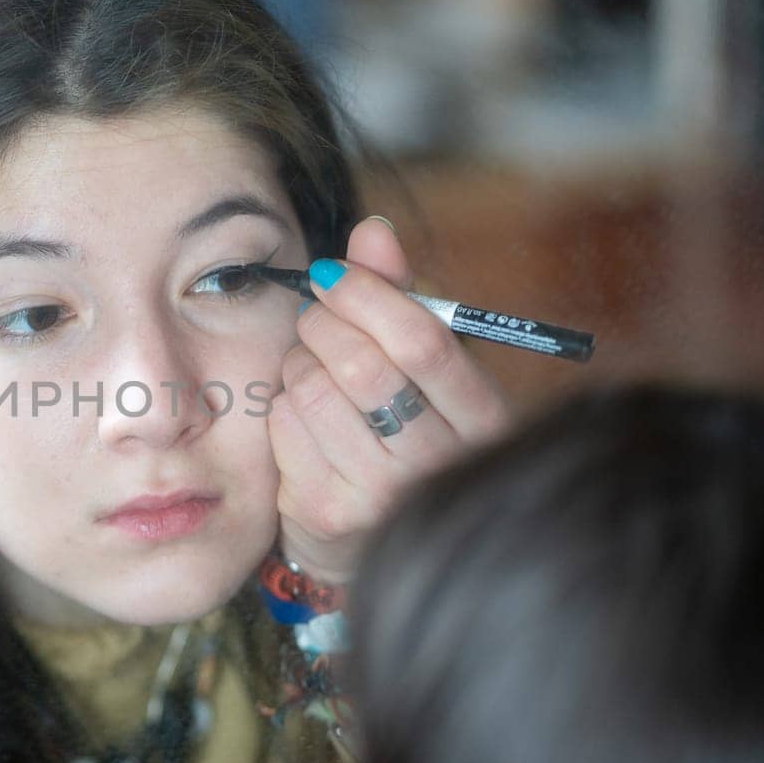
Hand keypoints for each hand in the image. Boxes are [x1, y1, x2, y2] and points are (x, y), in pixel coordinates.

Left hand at [266, 217, 510, 582]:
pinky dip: (283, 404)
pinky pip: (282, 424)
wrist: (375, 532)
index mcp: (481, 417)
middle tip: (316, 316)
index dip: (367, 294)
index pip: (423, 343)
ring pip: (311, 390)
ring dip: (300, 364)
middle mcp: (437, 463)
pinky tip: (305, 416)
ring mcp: (378, 496)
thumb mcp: (423, 363)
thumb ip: (400, 293)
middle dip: (322, 323)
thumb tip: (373, 230)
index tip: (332, 274)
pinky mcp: (324, 512)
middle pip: (360, 365)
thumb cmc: (405, 425)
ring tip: (316, 371)